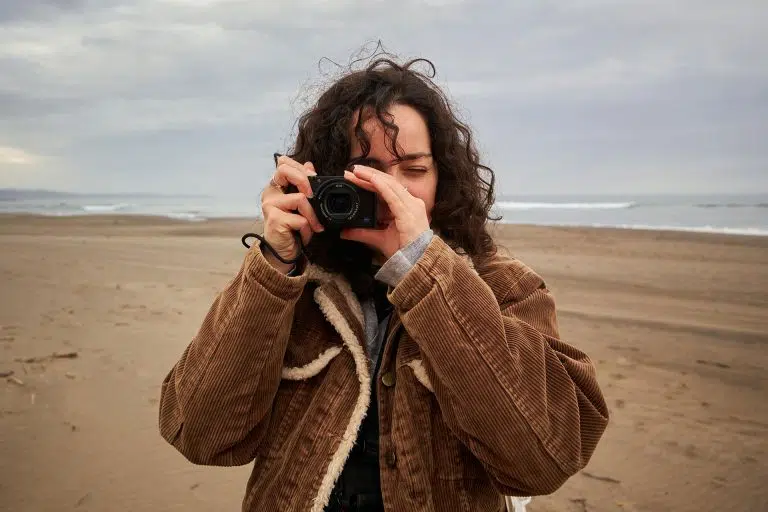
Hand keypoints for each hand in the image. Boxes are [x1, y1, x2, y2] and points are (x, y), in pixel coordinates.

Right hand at [260, 155, 324, 271]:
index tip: (314, 177)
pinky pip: (301, 219)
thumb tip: (309, 164)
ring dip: (313, 216)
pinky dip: (308, 229)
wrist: (283, 252)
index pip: (283, 163)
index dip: (300, 166)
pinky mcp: (274, 219)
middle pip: (284, 170)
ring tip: (314, 226)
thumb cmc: (293, 229)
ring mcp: (270, 206)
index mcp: (276, 186)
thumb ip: (303, 184)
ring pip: (300, 199)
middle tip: (314, 196)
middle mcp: (270, 193)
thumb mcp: (301, 205)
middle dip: (305, 181)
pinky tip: (304, 235)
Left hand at [340, 165, 429, 258]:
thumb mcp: (379, 238)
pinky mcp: (409, 213)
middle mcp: (411, 203)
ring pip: (389, 185)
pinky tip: (371, 179)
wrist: (417, 263)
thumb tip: (345, 232)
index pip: (387, 188)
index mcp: (406, 206)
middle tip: (351, 171)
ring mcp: (412, 206)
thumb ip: (363, 233)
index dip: (371, 180)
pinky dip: (381, 186)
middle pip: (388, 183)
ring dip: (372, 177)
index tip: (355, 177)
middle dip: (369, 175)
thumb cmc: (404, 250)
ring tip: (357, 172)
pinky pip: (393, 195)